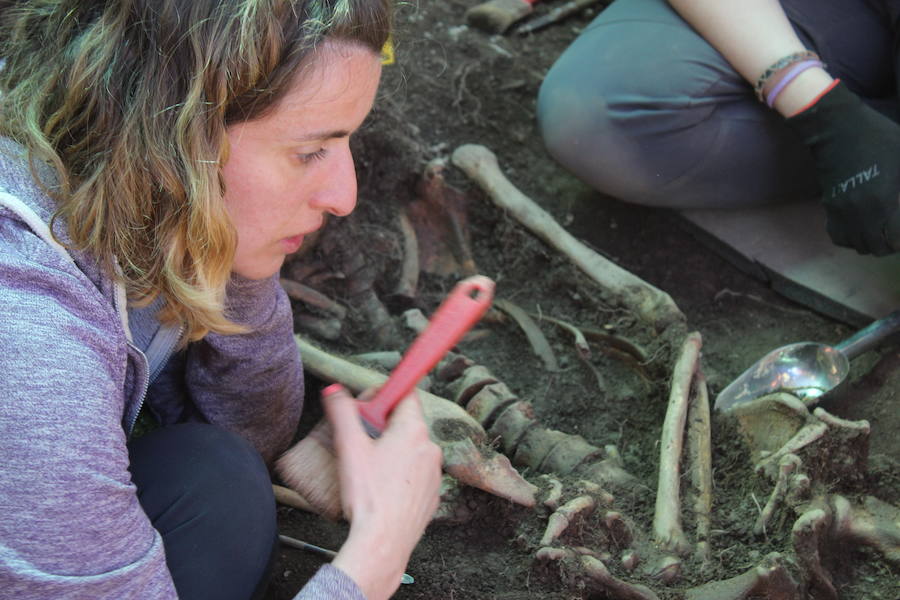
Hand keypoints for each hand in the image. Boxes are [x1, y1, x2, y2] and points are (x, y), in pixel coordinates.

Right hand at [324, 386, 441, 599]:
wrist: (384, 542)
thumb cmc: (369, 495)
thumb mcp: (349, 447)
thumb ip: (342, 413)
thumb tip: (334, 392)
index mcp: (413, 430)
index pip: (406, 394)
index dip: (386, 395)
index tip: (370, 405)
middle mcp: (430, 447)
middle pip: (406, 423)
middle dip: (384, 427)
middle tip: (361, 442)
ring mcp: (434, 473)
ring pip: (411, 451)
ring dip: (393, 453)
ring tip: (369, 471)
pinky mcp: (433, 495)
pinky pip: (415, 476)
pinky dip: (401, 477)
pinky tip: (382, 489)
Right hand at [785, 81, 899, 254]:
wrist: (836, 129)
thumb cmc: (878, 138)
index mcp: (883, 201)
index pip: (894, 240)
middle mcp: (860, 213)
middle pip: (875, 248)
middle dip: (890, 243)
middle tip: (897, 229)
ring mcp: (842, 211)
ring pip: (856, 245)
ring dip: (871, 241)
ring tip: (881, 229)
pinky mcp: (830, 207)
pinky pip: (840, 235)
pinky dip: (851, 237)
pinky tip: (862, 225)